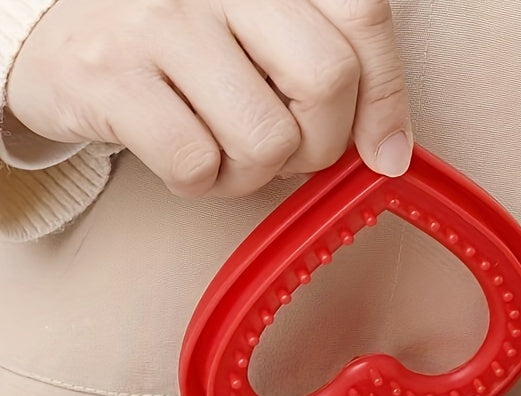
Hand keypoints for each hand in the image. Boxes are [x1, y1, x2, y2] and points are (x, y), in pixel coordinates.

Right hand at [7, 0, 411, 196]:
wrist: (58, 32)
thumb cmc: (184, 45)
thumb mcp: (262, 32)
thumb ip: (332, 68)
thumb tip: (391, 153)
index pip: (362, 16)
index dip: (387, 98)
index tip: (384, 151)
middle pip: (326, 82)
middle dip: (319, 143)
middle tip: (285, 144)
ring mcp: (157, 20)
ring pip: (267, 139)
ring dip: (255, 172)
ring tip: (225, 148)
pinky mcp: (108, 75)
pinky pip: (198, 165)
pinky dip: (202, 183)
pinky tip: (184, 156)